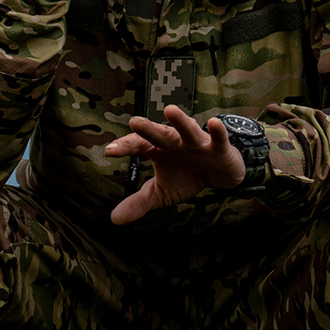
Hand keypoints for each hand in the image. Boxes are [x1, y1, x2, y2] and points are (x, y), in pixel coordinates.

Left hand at [105, 105, 246, 224]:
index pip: (139, 145)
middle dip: (148, 128)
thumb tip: (114, 219)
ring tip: (170, 111)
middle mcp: (176, 142)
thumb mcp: (161, 193)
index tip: (110, 150)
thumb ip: (138, 203)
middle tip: (134, 122)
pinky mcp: (218, 148)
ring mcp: (197, 142)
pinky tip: (212, 123)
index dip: (125, 146)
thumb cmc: (187, 177)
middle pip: (160, 134)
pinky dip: (216, 132)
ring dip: (180, 121)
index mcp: (158, 150)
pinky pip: (218, 139)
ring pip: (187, 130)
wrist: (219, 176)